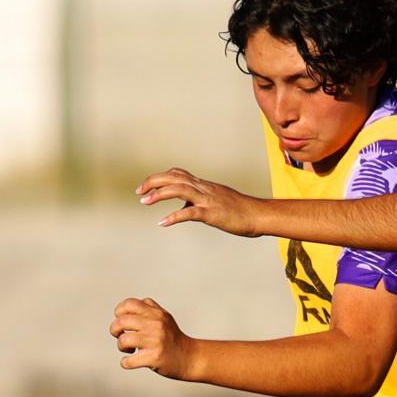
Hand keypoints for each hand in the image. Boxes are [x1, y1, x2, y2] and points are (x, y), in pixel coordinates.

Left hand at [110, 296, 190, 377]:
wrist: (190, 358)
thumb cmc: (173, 339)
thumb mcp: (165, 318)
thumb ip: (148, 309)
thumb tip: (126, 308)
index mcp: (157, 313)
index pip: (129, 304)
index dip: (119, 312)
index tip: (122, 321)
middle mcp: (156, 325)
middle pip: (121, 321)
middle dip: (115, 330)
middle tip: (120, 336)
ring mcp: (155, 341)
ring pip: (123, 340)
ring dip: (121, 346)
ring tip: (128, 349)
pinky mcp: (154, 357)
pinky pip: (128, 361)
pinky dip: (125, 362)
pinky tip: (131, 361)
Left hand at [135, 168, 263, 236]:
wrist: (257, 215)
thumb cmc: (239, 211)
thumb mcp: (215, 203)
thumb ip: (198, 202)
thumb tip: (184, 208)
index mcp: (203, 185)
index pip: (177, 174)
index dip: (159, 178)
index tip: (145, 188)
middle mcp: (203, 188)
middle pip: (173, 177)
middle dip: (153, 182)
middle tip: (139, 192)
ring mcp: (207, 200)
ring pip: (179, 189)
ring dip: (159, 194)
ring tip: (144, 202)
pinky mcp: (211, 213)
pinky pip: (189, 213)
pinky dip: (173, 216)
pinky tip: (162, 222)